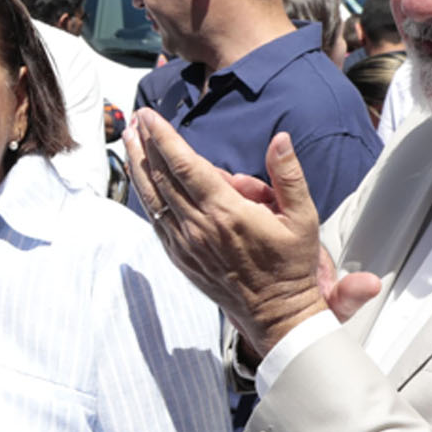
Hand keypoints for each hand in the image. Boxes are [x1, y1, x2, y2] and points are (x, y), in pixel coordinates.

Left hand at [124, 109, 344, 353]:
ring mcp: (185, 244)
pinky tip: (142, 180)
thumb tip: (280, 138)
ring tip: (128, 141)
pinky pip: (156, 220)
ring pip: (152, 198)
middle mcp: (198, 227)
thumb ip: (288, 176)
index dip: (163, 138)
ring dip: (138, 166)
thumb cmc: (291, 265)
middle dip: (145, 144)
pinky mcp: (179, 257)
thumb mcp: (302, 218)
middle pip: (161, 177)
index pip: (184, 165)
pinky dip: (146, 196)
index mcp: (226, 212)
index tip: (149, 116)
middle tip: (135, 119)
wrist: (277, 314)